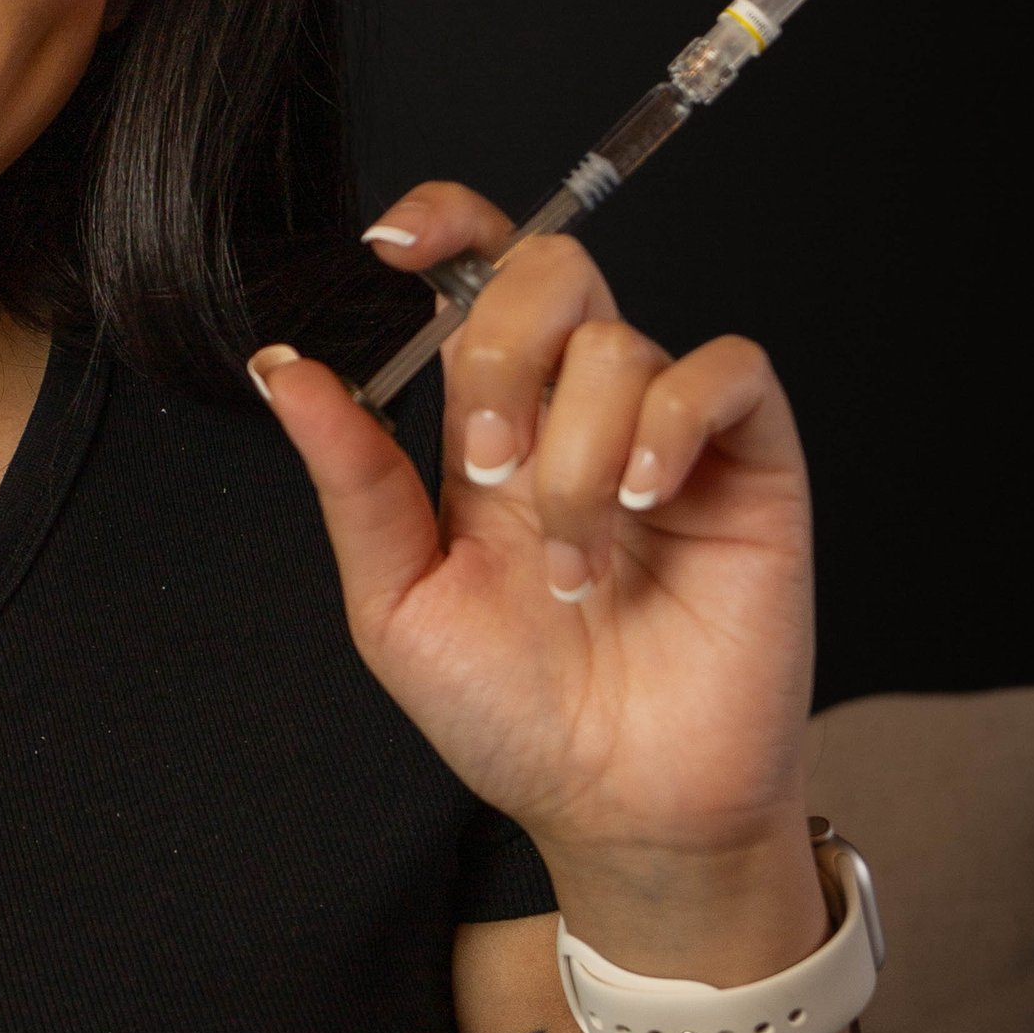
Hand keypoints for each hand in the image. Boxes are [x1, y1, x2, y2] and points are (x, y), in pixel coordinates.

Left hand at [251, 184, 823, 970]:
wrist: (621, 806)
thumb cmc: (515, 718)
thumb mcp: (398, 604)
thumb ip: (353, 482)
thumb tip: (282, 369)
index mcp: (490, 432)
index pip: (475, 281)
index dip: (446, 226)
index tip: (394, 243)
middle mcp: (578, 416)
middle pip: (548, 278)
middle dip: (501, 352)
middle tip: (487, 469)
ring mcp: (668, 435)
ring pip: (621, 343)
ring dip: (577, 457)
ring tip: (574, 569)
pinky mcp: (751, 464)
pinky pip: (725, 371)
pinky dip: (671, 422)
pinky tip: (642, 501)